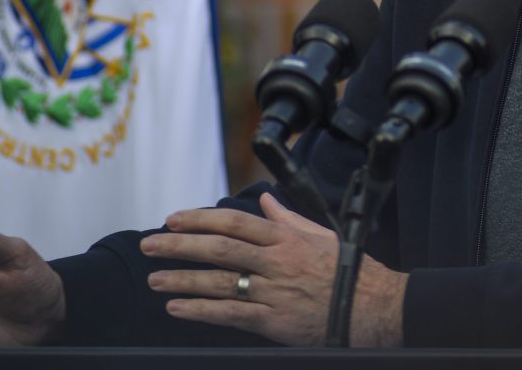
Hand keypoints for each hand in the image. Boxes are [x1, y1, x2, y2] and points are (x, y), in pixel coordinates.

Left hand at [142, 192, 407, 347]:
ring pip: (219, 281)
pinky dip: (201, 310)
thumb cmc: (347, 270)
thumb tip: (267, 201)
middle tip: (150, 245)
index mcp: (285, 238)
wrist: (371, 307)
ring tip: (155, 279)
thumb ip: (287, 219)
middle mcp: (276, 261)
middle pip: (219, 249)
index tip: (173, 219)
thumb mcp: (319, 235)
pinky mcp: (273, 321)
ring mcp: (273, 291)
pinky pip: (230, 313)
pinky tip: (178, 308)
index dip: (200, 220)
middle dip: (180, 246)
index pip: (234, 222)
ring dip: (183, 279)